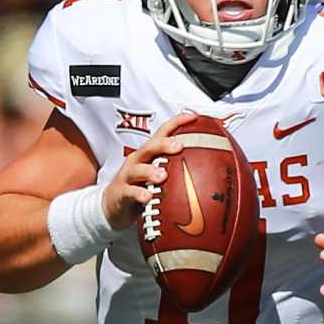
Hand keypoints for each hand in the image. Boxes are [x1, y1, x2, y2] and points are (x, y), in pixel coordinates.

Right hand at [103, 113, 195, 231]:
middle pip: (150, 147)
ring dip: (151, 171)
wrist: (114, 205)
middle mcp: (138, 160)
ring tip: (162, 176)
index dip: (177, 122)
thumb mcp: (159, 174)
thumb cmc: (140, 186)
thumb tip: (209, 169)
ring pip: (138, 169)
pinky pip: (130, 192)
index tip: (194, 117)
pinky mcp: (122, 192)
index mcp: (150, 154)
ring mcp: (129, 175)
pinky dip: (139, 194)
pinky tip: (148, 197)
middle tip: (179, 146)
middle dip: (164, 144)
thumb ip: (178, 168)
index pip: (163, 132)